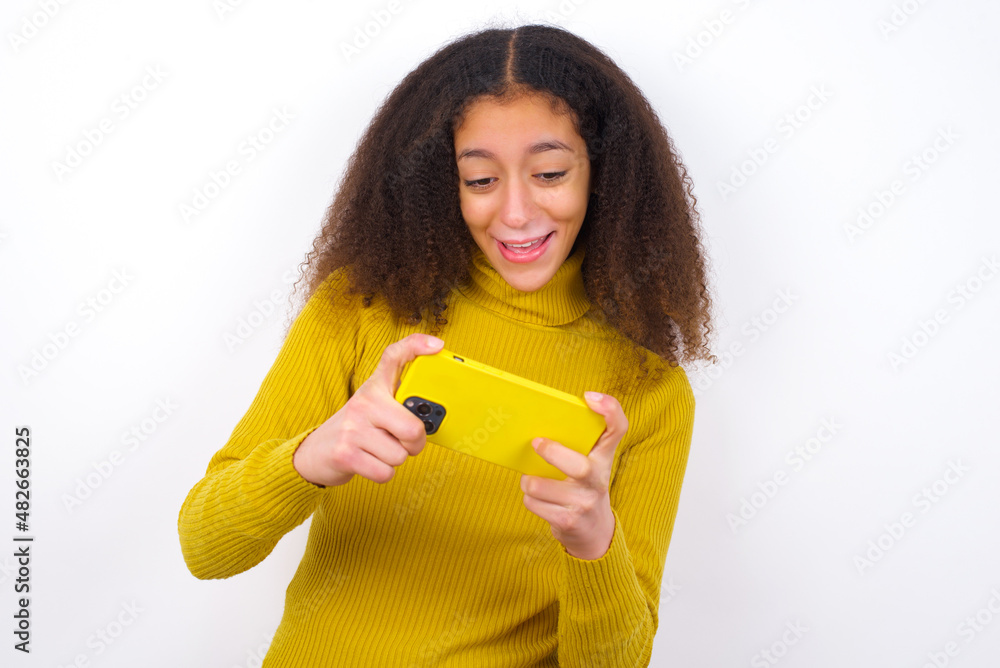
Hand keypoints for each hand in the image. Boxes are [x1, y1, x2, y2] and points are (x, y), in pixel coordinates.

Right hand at [292, 333, 443, 486]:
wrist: (315, 452)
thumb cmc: (357, 428)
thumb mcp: (375, 404)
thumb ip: (401, 398)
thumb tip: (434, 402)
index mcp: (374, 387)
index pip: (395, 356)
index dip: (417, 346)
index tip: (438, 346)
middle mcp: (363, 402)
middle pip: (413, 429)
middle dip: (415, 444)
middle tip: (404, 441)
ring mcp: (352, 428)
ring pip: (400, 455)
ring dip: (395, 460)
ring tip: (379, 450)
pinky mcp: (344, 454)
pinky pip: (385, 473)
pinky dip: (383, 473)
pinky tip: (370, 462)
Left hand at [519, 391, 628, 559]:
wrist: (595, 534)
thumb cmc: (585, 488)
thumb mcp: (592, 464)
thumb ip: (580, 443)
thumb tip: (541, 423)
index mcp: (604, 458)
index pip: (618, 429)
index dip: (610, 409)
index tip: (590, 397)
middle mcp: (598, 480)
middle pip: (580, 466)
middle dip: (552, 453)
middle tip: (536, 443)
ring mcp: (584, 503)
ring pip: (541, 486)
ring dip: (529, 481)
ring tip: (532, 480)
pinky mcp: (568, 520)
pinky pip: (534, 503)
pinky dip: (530, 499)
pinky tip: (539, 499)